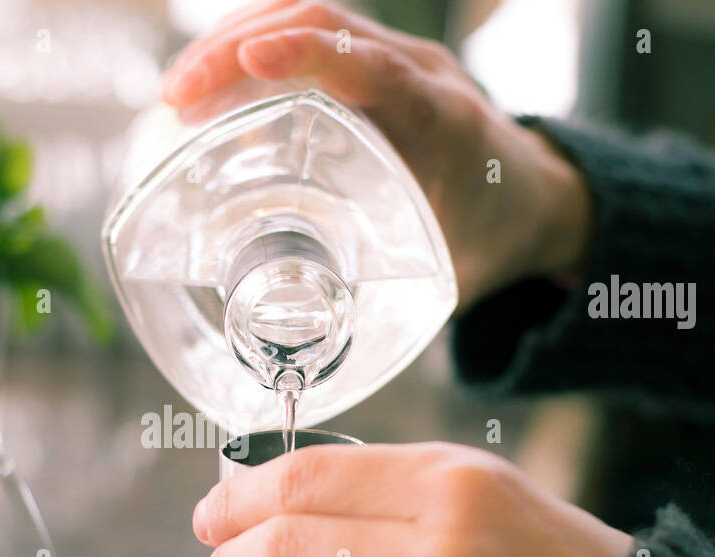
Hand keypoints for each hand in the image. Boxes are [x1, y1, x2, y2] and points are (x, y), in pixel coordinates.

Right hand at [162, 0, 591, 309]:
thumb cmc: (491, 237)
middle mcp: (423, 73)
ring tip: (181, 91)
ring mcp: (399, 57)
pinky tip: (215, 84)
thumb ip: (378, 310)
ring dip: (238, 39)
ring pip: (313, 17)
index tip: (245, 63)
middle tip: (176, 98)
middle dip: (238, 46)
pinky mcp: (377, 59)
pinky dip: (258, 45)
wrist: (537, 194)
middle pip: (325, 24)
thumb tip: (297, 363)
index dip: (308, 56)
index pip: (373, 67)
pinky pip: (315, 32)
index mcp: (444, 121)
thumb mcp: (445, 279)